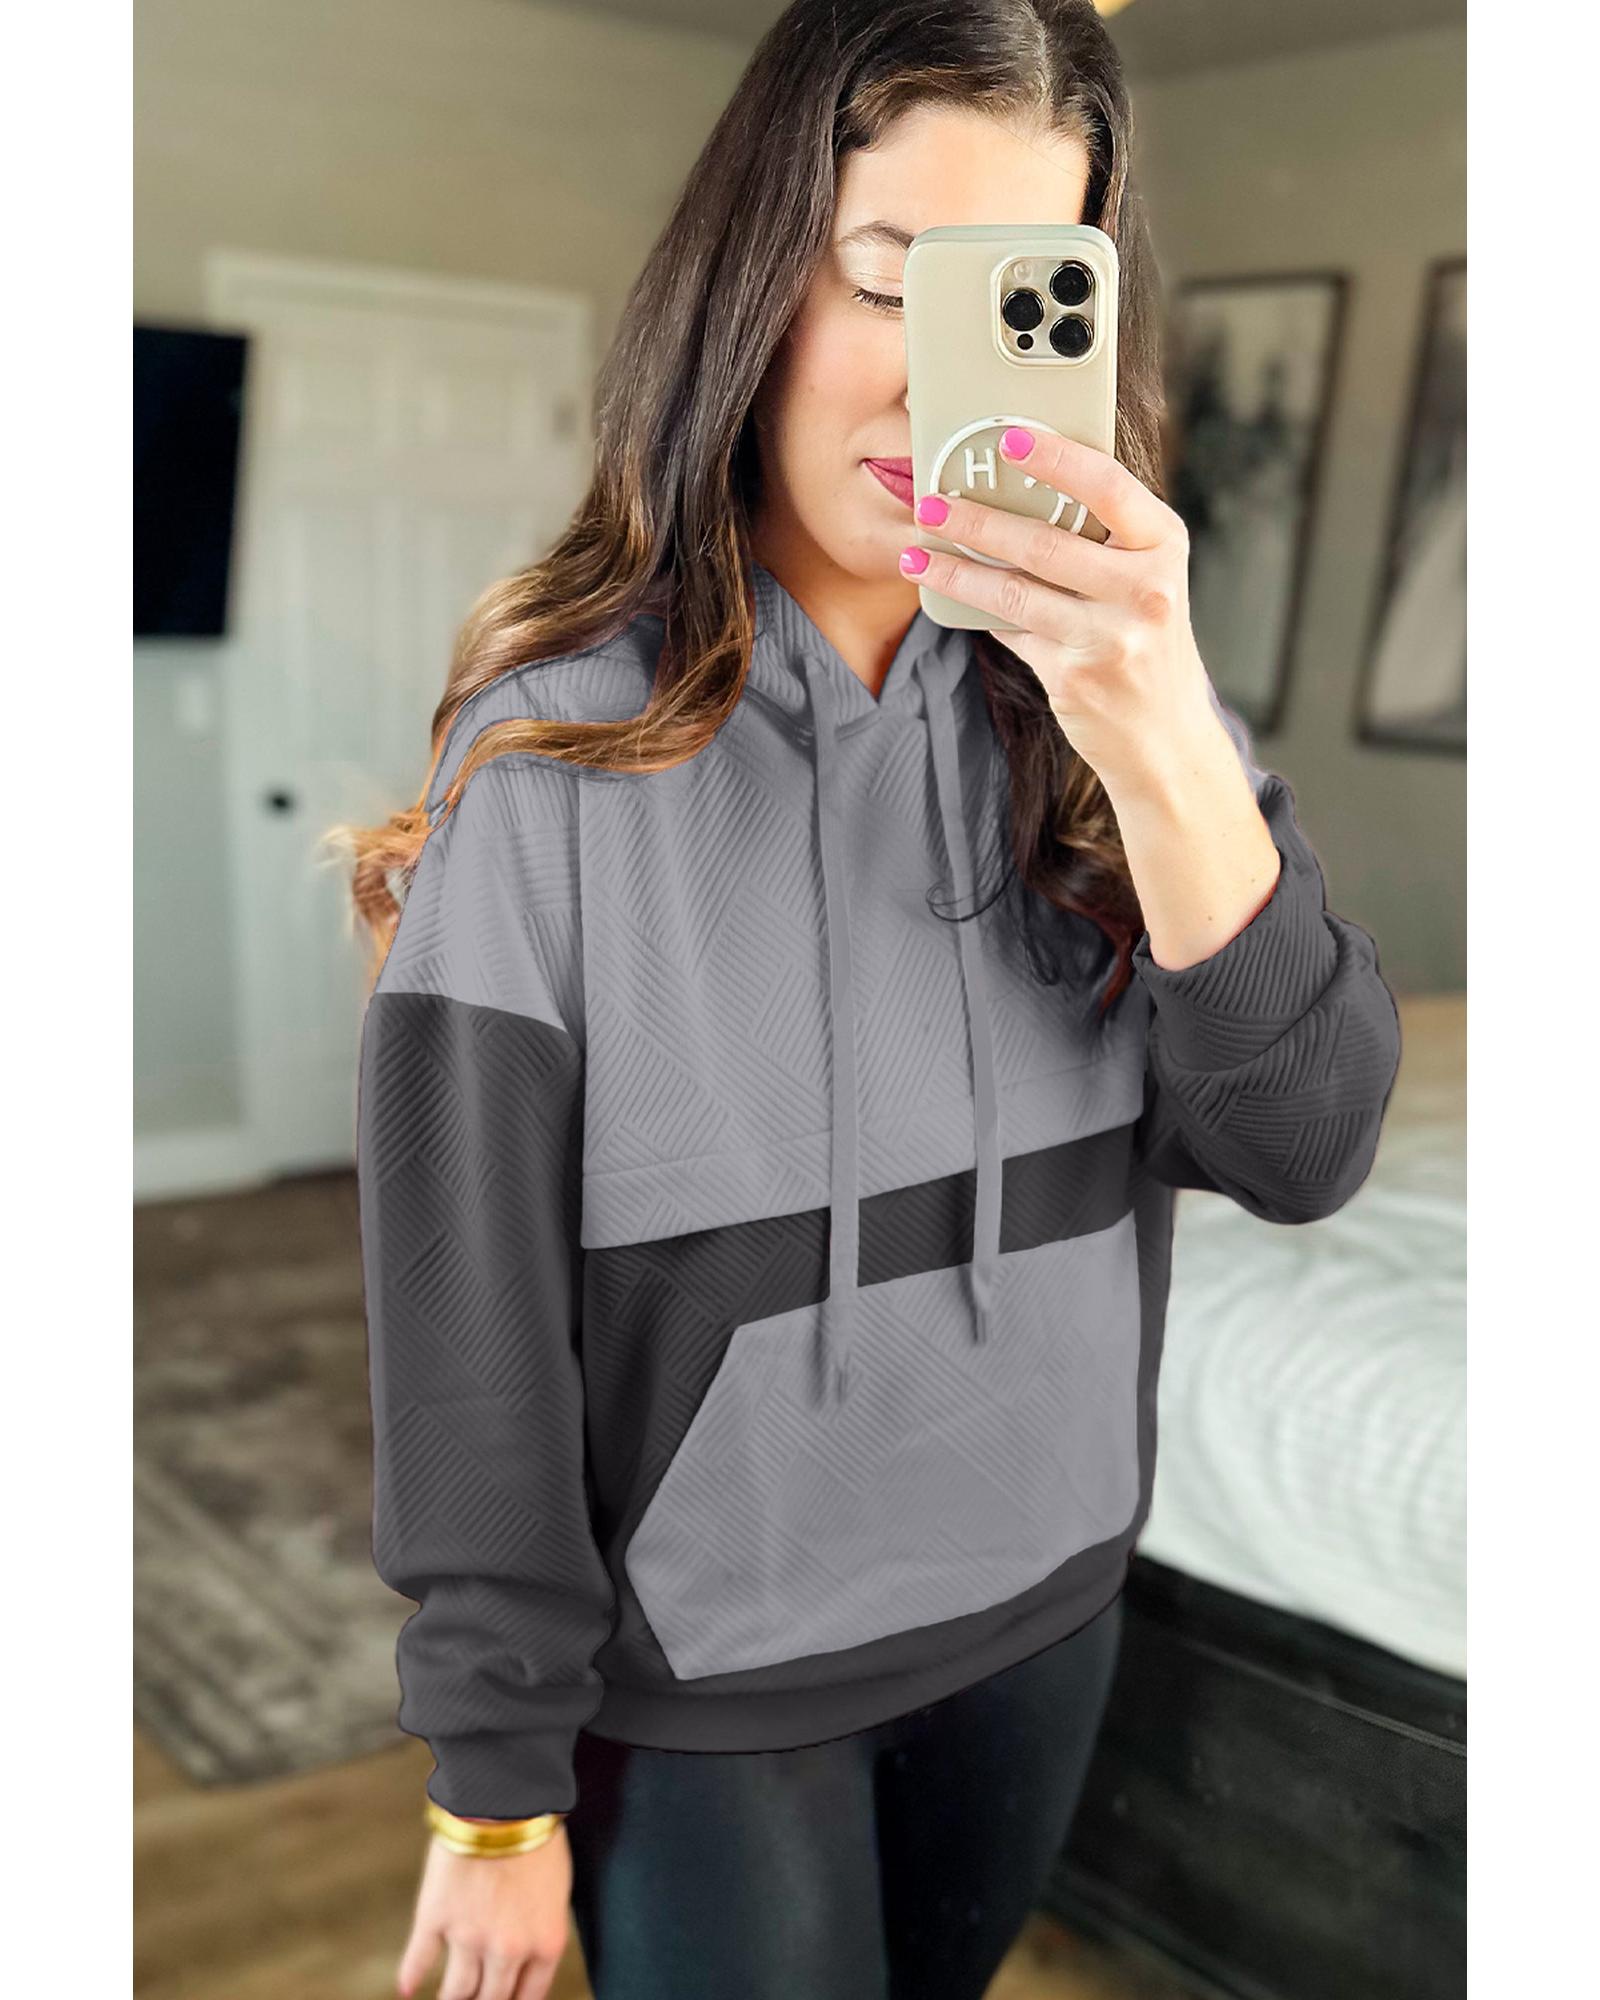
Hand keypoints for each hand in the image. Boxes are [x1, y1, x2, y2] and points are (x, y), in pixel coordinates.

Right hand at [398, 1824, 572, 1999]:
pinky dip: (411, 1976)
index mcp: (544, 1944)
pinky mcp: (435, 1917)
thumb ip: (542, 1927)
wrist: (506, 1799)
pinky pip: (419, 1960)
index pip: (528, 1997)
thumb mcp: (557, 1889)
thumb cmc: (539, 1835)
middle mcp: (508, 1951)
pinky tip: (407, 1988)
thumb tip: (527, 1954)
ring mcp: (468, 1937)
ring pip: (456, 1992)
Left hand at [902, 427, 1222, 798]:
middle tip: (929, 501)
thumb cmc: (1146, 637)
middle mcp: (1146, 589)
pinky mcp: (1076, 678)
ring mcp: (1112, 638)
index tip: (1007, 439)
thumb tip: (1015, 488)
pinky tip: (947, 593)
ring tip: (916, 553)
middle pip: (1045, 543)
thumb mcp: (1145, 576)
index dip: (1056, 458)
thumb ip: (1102, 536)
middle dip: (977, 520)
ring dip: (957, 570)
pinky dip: (978, 611)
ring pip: (1015, 592)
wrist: (1165, 735)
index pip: (1108, 486)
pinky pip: (1012, 632)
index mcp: (1165, 545)